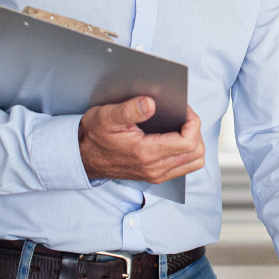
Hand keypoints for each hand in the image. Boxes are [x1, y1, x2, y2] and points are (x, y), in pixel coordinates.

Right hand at [78, 97, 204, 182]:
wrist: (81, 157)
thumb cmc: (94, 135)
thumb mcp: (107, 116)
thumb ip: (130, 109)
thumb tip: (151, 103)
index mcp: (147, 154)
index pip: (189, 142)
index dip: (193, 123)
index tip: (184, 110)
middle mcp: (155, 169)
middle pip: (196, 153)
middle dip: (195, 131)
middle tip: (183, 116)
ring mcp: (156, 174)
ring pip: (193, 162)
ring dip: (193, 142)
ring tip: (181, 126)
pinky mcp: (155, 175)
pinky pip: (183, 166)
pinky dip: (186, 151)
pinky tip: (175, 137)